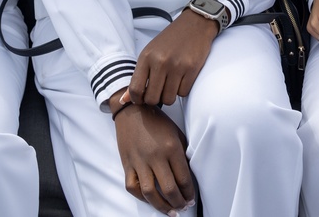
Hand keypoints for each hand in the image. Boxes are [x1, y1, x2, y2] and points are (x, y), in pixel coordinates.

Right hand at [113, 95, 194, 214]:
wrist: (133, 110)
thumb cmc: (157, 121)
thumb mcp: (176, 133)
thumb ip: (183, 154)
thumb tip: (188, 176)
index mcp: (171, 147)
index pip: (184, 178)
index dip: (190, 193)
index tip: (192, 198)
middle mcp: (155, 156)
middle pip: (169, 189)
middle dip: (179, 202)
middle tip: (184, 207)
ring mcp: (140, 161)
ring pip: (150, 192)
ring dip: (162, 206)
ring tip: (171, 211)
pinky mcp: (127, 164)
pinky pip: (133, 187)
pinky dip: (143, 198)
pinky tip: (152, 201)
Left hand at [128, 9, 219, 106]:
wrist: (194, 24)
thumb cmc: (171, 39)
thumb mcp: (150, 52)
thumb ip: (139, 75)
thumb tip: (125, 99)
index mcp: (146, 57)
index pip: (135, 89)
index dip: (137, 100)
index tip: (141, 99)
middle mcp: (160, 62)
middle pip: (152, 98)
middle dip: (155, 99)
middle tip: (158, 91)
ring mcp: (176, 66)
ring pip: (169, 99)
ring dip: (169, 95)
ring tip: (171, 84)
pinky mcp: (191, 69)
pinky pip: (183, 93)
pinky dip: (182, 90)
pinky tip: (181, 79)